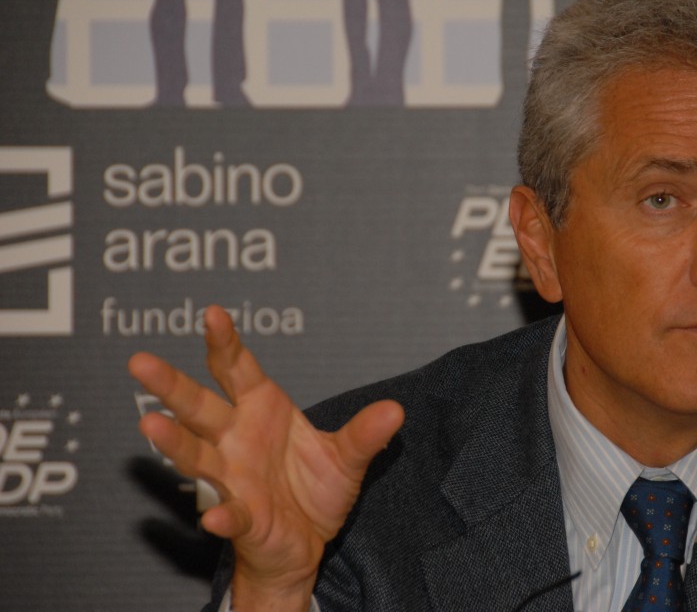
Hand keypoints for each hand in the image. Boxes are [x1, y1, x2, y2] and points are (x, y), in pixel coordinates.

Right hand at [130, 305, 403, 611]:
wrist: (306, 542)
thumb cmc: (314, 490)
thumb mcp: (346, 458)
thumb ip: (364, 434)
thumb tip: (396, 411)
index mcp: (260, 410)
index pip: (237, 369)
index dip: (224, 342)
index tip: (212, 314)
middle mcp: (235, 439)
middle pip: (198, 406)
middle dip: (171, 384)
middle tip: (140, 362)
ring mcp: (231, 478)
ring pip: (195, 455)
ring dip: (175, 441)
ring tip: (150, 425)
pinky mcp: (241, 518)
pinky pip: (229, 514)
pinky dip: (222, 516)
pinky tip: (215, 518)